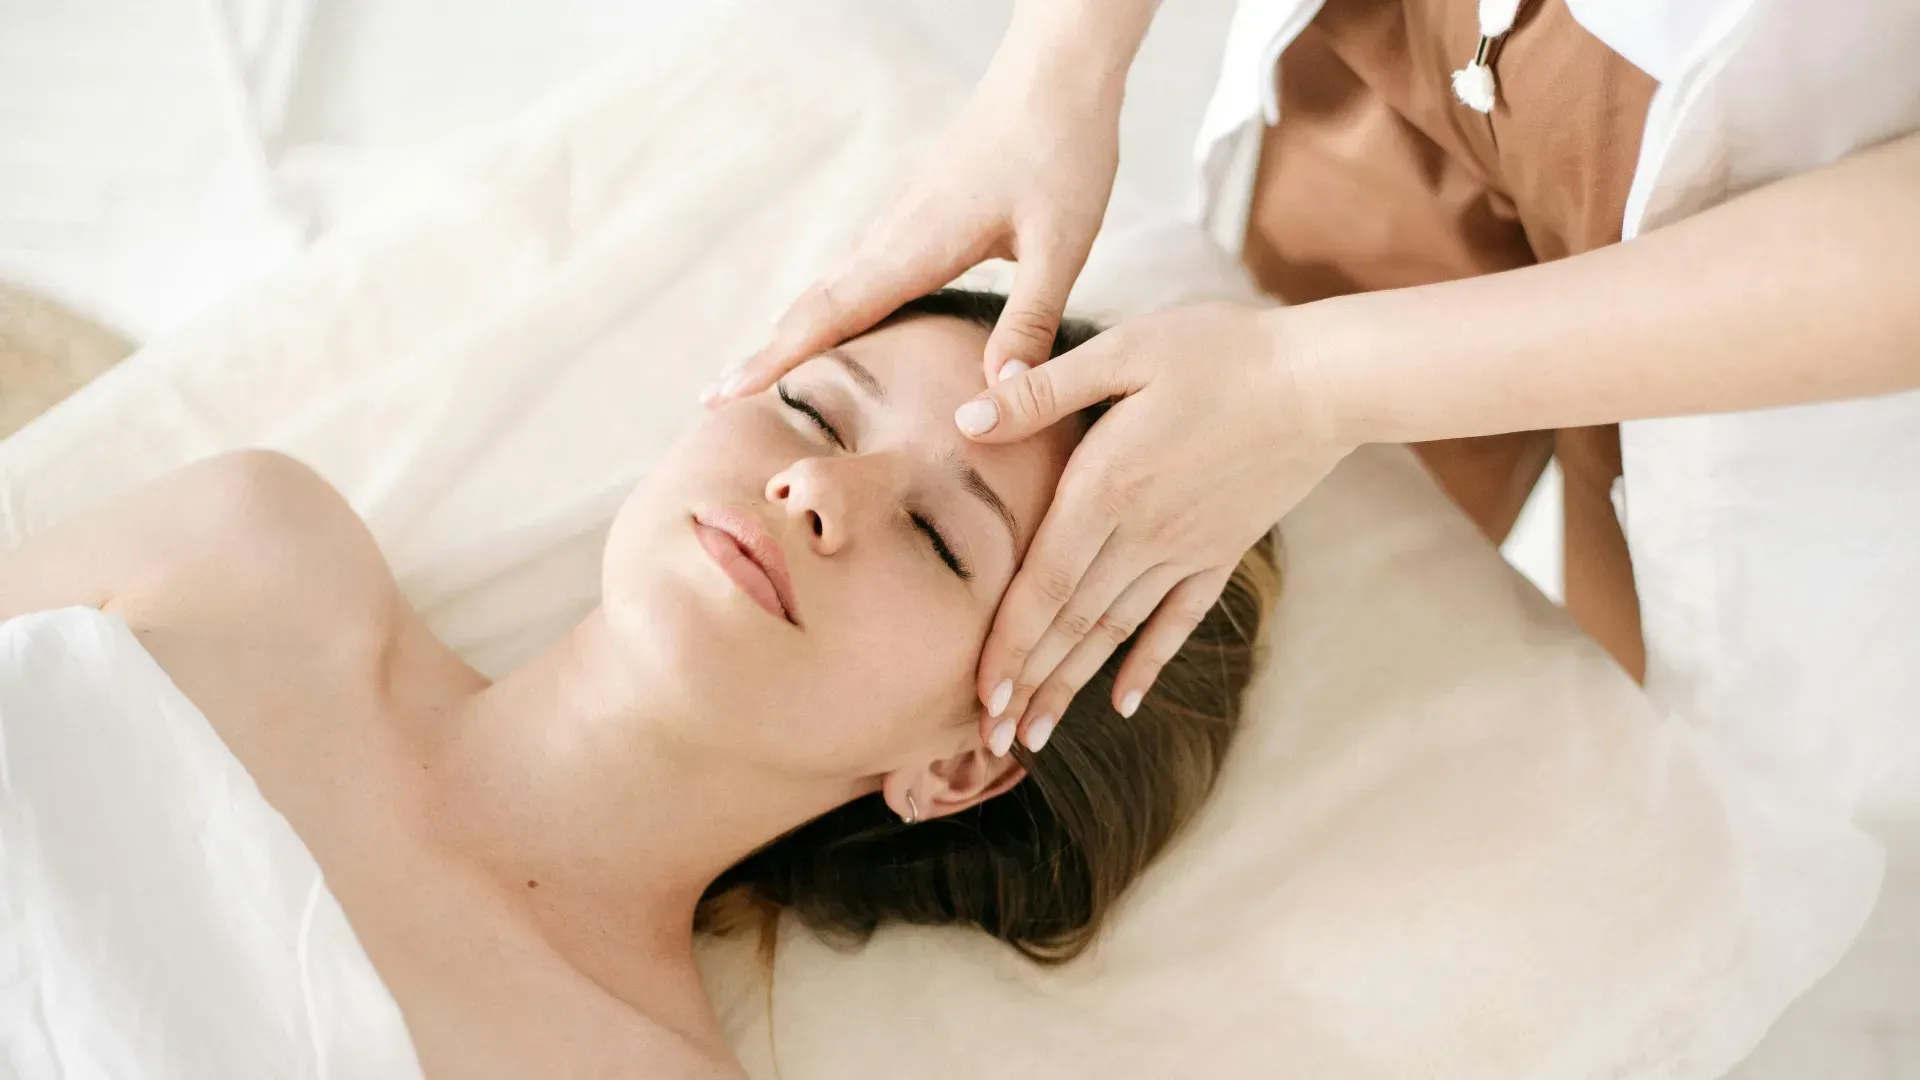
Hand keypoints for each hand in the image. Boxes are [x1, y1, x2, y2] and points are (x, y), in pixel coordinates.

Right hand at [708, 40, 1122, 400]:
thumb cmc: (1061, 152)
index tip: (727, 394)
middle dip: (765, 351)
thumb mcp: (1060, 246)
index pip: (831, 315)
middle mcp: (894, 233)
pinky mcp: (917, 211)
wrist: (1055, 73)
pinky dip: (829, 302)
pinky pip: (858, 267)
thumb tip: (994, 399)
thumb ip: (1028, 323)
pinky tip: (835, 317)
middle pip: (814, 302)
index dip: (777, 359)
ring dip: (793, 328)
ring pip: (832, 283)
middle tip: (714, 397)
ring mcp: (901, 219)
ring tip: (761, 370)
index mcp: (916, 245)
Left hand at [961, 302, 1352, 753]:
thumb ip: (1043, 391)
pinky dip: (1147, 663)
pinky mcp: (1221, 550)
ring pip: (1116, 632)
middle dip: (1028, 685)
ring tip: (1035, 735)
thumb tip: (965, 420)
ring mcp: (1186, 550)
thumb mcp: (1122, 351)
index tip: (979, 696)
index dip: (1010, 644)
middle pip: (1072, 625)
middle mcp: (1143, 534)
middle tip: (988, 740)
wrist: (1326, 379)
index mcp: (1106, 488)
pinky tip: (1122, 701)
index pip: (1044, 584)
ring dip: (1072, 686)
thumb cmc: (1220, 350)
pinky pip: (1177, 620)